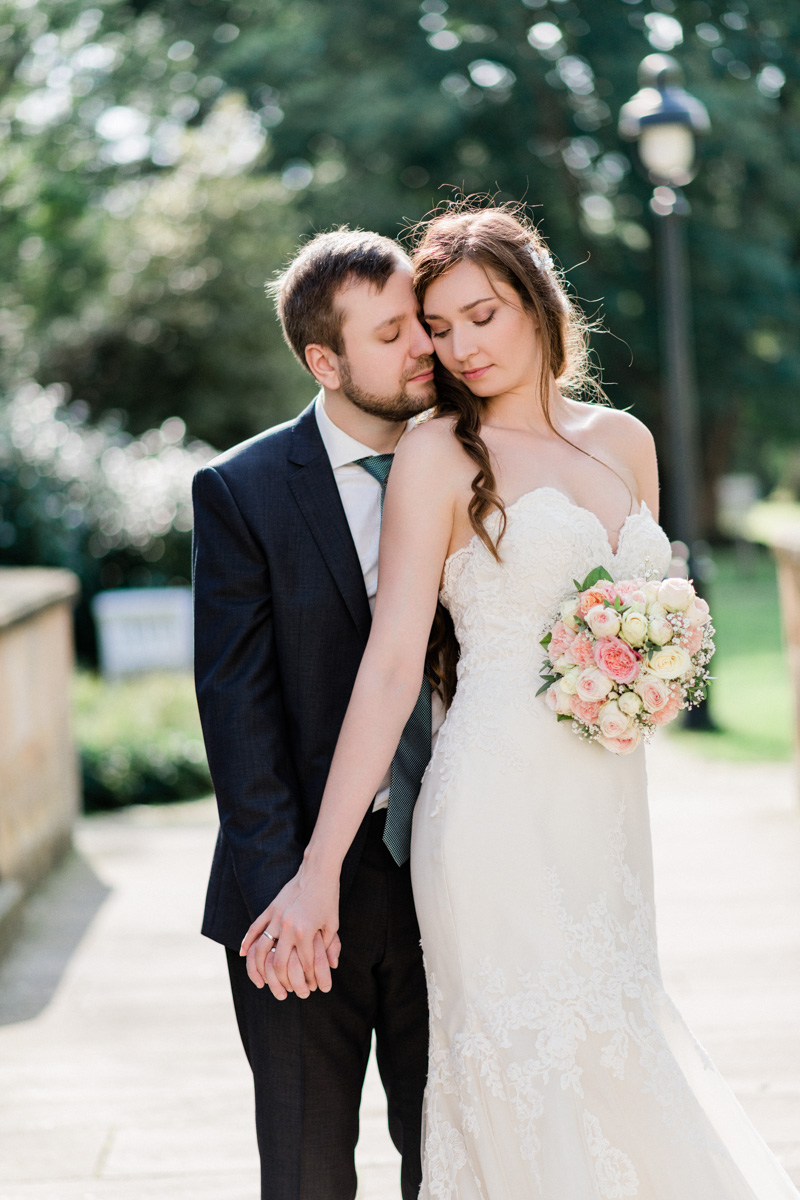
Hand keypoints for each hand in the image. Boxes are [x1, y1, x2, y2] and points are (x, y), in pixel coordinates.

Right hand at [240, 859, 340, 994]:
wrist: (317, 871)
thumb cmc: (328, 898)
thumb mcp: (333, 923)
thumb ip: (330, 946)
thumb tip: (331, 967)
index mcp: (305, 932)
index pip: (304, 964)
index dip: (308, 979)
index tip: (311, 988)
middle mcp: (287, 927)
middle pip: (278, 963)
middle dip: (282, 982)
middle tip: (286, 994)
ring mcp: (276, 918)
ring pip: (260, 949)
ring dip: (259, 969)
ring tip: (261, 983)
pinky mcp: (270, 909)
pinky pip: (254, 928)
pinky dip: (247, 942)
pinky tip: (244, 954)